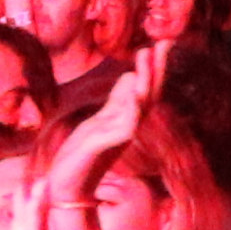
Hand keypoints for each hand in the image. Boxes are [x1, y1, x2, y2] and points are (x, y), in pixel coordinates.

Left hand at [41, 46, 161, 204]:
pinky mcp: (104, 147)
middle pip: (149, 95)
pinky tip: (135, 97)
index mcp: (125, 118)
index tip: (162, 42)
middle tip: (162, 43)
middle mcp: (126, 127)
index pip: (145, 89)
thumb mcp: (99, 121)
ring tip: (146, 56)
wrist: (68, 187)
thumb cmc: (82, 155)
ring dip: (144, 82)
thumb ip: (117, 101)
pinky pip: (123, 128)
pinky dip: (130, 112)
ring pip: (138, 107)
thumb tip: (130, 76)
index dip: (155, 68)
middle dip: (156, 69)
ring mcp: (117, 137)